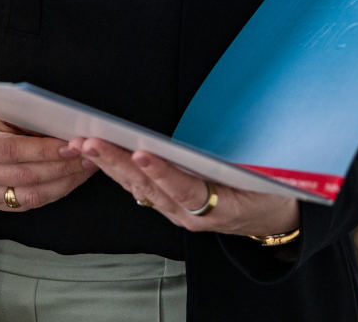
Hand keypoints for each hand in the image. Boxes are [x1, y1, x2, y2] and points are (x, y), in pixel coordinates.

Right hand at [0, 103, 93, 211]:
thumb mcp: (2, 108)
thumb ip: (28, 120)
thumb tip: (66, 130)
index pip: (12, 150)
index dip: (44, 151)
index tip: (72, 145)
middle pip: (26, 176)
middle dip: (63, 167)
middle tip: (89, 156)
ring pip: (32, 195)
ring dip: (65, 182)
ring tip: (87, 167)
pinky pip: (31, 203)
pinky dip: (56, 191)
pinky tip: (72, 178)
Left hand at [72, 137, 299, 238]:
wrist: (274, 219)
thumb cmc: (271, 192)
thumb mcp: (265, 179)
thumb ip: (238, 164)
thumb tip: (220, 138)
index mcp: (218, 208)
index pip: (185, 190)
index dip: (163, 173)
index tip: (141, 154)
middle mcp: (191, 216)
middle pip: (149, 187)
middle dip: (116, 163)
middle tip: (90, 142)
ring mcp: (178, 214)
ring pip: (138, 188)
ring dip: (109, 165)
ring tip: (83, 144)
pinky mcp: (171, 208)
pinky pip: (140, 189)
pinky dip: (117, 171)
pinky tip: (98, 157)